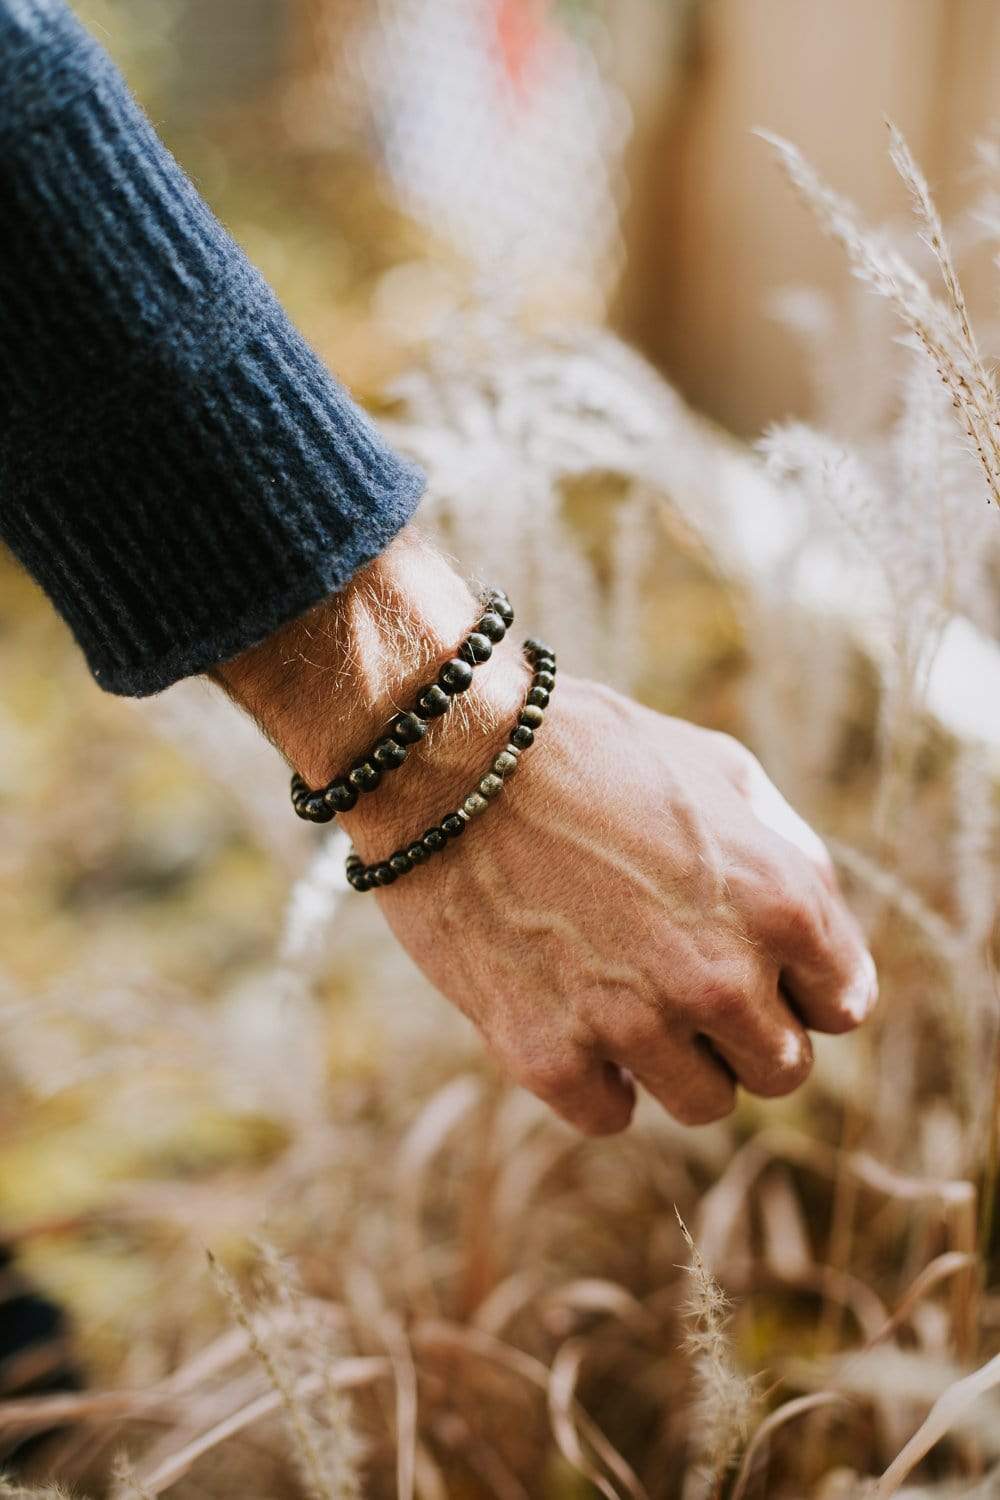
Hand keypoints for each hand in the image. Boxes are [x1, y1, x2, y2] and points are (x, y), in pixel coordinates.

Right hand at [348, 664, 876, 1134]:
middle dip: (743, 1031)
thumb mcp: (719, 769)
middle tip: (685, 980)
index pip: (842, 1005)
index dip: (799, 984)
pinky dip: (594, 1075)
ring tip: (623, 992)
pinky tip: (567, 1011)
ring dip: (674, 1059)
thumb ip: (789, 858)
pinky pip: (610, 1114)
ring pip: (703, 1104)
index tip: (757, 966)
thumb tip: (820, 940)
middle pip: (782, 1070)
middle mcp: (721, 976)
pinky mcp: (549, 1058)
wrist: (447, 756)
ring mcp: (633, 1025)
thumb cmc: (588, 748)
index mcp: (780, 901)